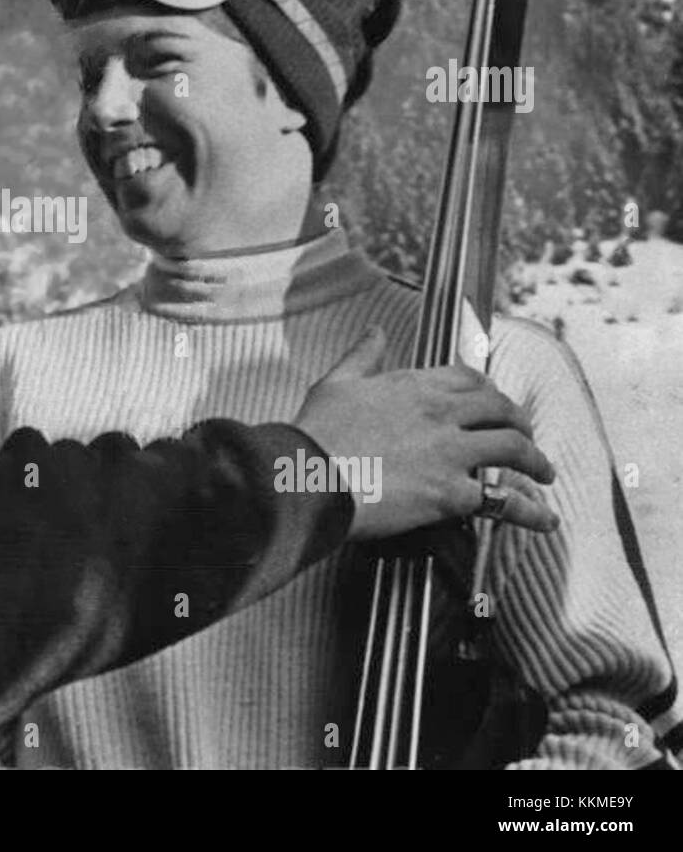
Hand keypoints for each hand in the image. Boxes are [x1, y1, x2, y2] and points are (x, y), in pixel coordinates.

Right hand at [294, 326, 557, 541]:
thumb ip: (362, 356)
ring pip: (513, 447)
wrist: (306, 478)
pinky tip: (545, 520)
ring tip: (542, 473)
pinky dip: (530, 511)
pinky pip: (502, 500)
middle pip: (500, 408)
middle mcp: (440, 413)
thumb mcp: (335, 383)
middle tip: (524, 435)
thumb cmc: (315, 435)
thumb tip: (375, 332)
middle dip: (519, 421)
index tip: (493, 402)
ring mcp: (450, 452)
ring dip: (535, 460)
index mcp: (413, 385)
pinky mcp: (451, 493)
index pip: (468, 378)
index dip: (488, 390)